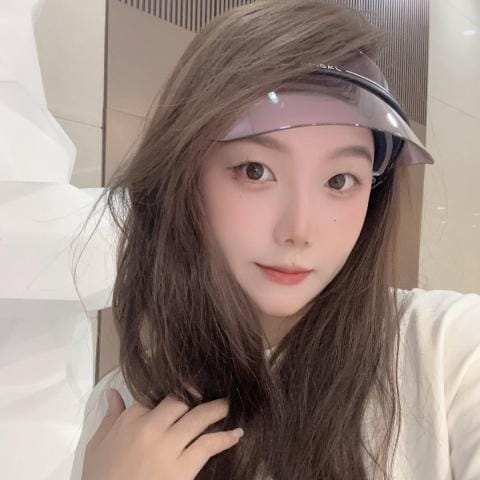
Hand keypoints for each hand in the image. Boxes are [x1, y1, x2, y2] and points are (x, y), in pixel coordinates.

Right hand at [81, 388, 243, 479]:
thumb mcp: (96, 447)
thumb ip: (108, 417)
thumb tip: (112, 393)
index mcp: (130, 420)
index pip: (154, 396)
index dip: (171, 392)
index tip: (185, 390)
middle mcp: (151, 427)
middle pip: (180, 401)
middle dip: (196, 394)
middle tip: (212, 390)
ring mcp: (168, 447)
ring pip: (198, 417)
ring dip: (217, 409)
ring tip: (229, 404)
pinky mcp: (182, 468)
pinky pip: (208, 446)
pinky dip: (225, 438)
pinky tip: (236, 434)